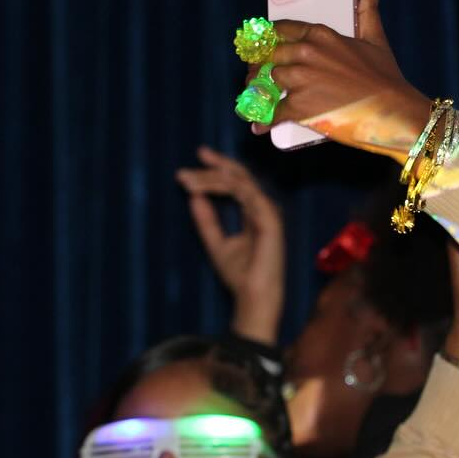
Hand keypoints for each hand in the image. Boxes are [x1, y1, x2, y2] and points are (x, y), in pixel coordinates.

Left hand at [176, 146, 284, 344]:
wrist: (252, 297)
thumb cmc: (239, 275)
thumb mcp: (215, 243)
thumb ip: (206, 220)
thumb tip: (194, 196)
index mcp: (254, 212)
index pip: (237, 182)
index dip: (216, 170)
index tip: (191, 166)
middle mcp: (263, 208)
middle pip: (240, 176)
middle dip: (215, 165)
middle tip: (193, 160)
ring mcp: (268, 213)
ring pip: (240, 182)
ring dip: (212, 178)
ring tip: (188, 181)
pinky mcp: (270, 220)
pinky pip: (247, 194)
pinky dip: (224, 188)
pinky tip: (202, 189)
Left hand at [252, 0, 434, 160]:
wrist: (393, 110)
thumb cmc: (386, 78)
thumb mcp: (376, 40)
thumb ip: (368, 13)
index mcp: (321, 35)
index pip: (282, 29)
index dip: (268, 38)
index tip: (260, 43)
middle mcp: (307, 53)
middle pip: (270, 55)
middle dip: (260, 65)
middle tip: (257, 75)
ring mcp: (301, 80)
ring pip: (269, 81)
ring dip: (263, 92)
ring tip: (259, 100)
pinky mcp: (299, 107)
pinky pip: (273, 113)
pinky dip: (265, 121)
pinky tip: (260, 125)